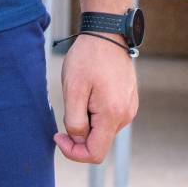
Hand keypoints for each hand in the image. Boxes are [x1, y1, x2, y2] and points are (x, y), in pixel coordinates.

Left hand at [55, 33, 138, 163]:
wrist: (107, 33)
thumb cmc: (88, 58)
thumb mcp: (73, 89)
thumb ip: (75, 120)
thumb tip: (78, 139)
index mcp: (112, 115)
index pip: (94, 154)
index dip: (72, 152)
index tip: (58, 136)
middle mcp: (126, 115)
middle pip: (98, 142)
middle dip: (78, 133)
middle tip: (67, 108)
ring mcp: (129, 108)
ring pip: (103, 130)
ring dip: (87, 120)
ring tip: (81, 94)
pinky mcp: (128, 101)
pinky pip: (109, 117)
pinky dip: (95, 112)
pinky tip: (90, 91)